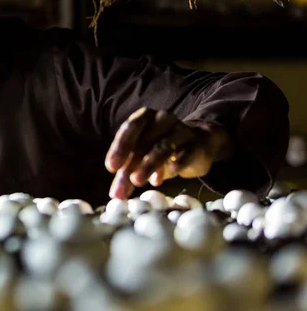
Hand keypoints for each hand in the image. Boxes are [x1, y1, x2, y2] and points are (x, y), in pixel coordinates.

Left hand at [105, 107, 231, 198]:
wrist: (199, 144)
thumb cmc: (162, 149)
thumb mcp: (142, 154)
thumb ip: (128, 168)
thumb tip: (116, 193)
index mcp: (146, 117)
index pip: (130, 128)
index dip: (119, 147)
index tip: (111, 167)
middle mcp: (163, 119)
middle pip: (144, 142)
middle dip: (130, 165)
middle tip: (121, 186)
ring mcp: (182, 130)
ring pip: (163, 147)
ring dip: (148, 165)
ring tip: (137, 181)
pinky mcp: (197, 145)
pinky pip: (186, 154)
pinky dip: (175, 165)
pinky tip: (165, 176)